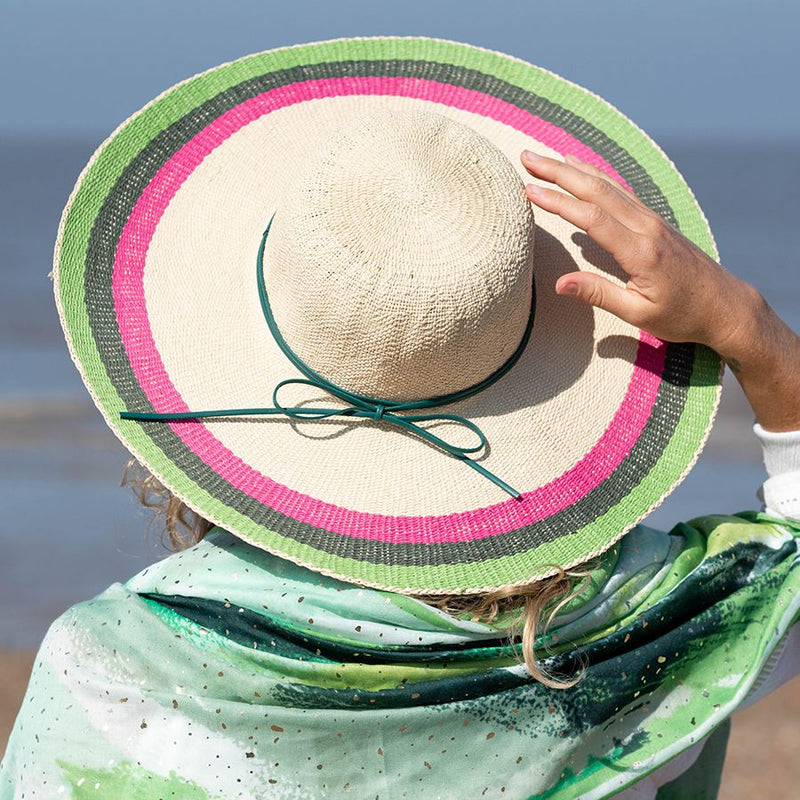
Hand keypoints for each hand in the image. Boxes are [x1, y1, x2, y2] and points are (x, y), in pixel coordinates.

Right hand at [520, 150, 750, 352]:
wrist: (725, 305)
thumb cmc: (682, 315)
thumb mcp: (639, 314)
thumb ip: (598, 294)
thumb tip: (559, 283)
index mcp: (641, 251)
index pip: (592, 217)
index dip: (558, 202)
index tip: (528, 190)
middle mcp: (647, 227)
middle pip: (597, 190)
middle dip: (558, 172)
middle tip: (527, 158)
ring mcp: (653, 220)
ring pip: (608, 185)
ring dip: (573, 169)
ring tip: (545, 158)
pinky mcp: (655, 221)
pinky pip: (620, 191)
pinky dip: (596, 176)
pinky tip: (581, 169)